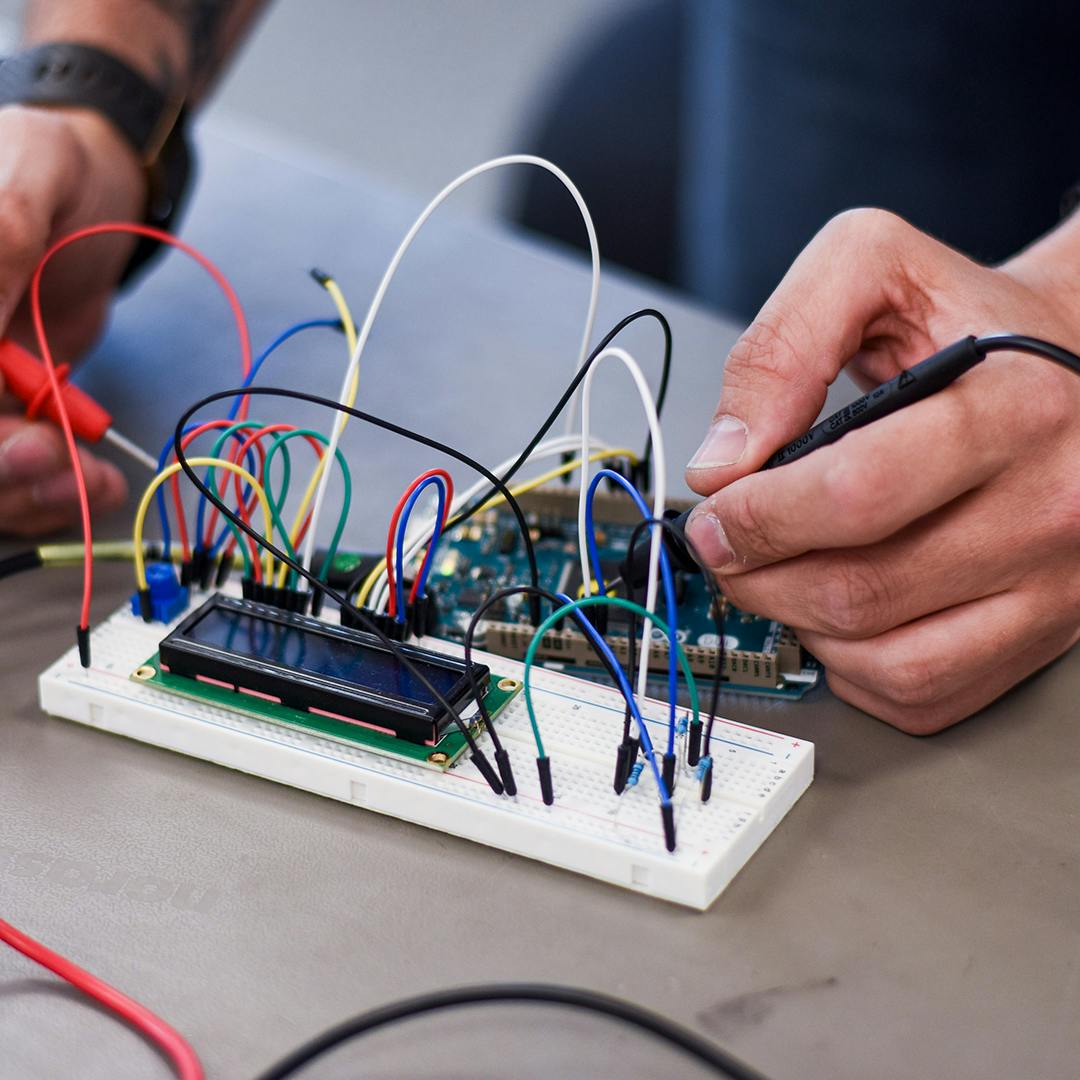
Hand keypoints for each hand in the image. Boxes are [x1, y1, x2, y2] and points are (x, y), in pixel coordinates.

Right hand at [0, 104, 142, 534]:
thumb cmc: (56, 160)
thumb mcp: (31, 171)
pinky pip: (17, 467)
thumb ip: (0, 237)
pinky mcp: (6, 403)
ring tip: (94, 485)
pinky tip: (94, 485)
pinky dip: (53, 489)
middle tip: (59, 462)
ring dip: (29, 493)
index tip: (24, 436)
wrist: (100, 187)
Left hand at [684, 208, 1079, 732]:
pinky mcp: (1038, 636)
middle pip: (860, 589)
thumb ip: (784, 345)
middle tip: (727, 546)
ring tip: (777, 571)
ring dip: (797, 623)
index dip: (761, 517)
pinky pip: (918, 692)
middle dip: (758, 574)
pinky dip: (850, 665)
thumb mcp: (873, 270)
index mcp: (1014, 408)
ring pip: (886, 658)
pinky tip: (836, 609)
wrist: (1071, 366)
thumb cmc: (970, 323)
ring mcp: (1053, 585)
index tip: (716, 513)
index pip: (859, 495)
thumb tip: (725, 457)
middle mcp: (1050, 506)